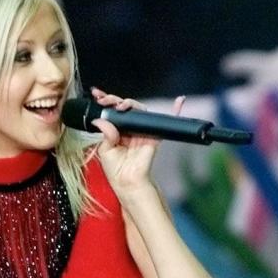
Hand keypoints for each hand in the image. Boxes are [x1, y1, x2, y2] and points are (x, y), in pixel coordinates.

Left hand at [90, 86, 184, 201]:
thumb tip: (101, 119)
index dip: (106, 102)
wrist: (127, 181)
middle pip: (125, 108)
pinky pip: (164, 121)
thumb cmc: (116, 169)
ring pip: (139, 110)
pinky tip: (179, 101)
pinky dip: (174, 110)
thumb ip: (106, 133)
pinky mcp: (153, 135)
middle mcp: (130, 128)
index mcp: (117, 131)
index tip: (97, 95)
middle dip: (115, 100)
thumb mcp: (105, 150)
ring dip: (130, 103)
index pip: (112, 113)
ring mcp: (142, 130)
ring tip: (121, 105)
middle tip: (105, 100)